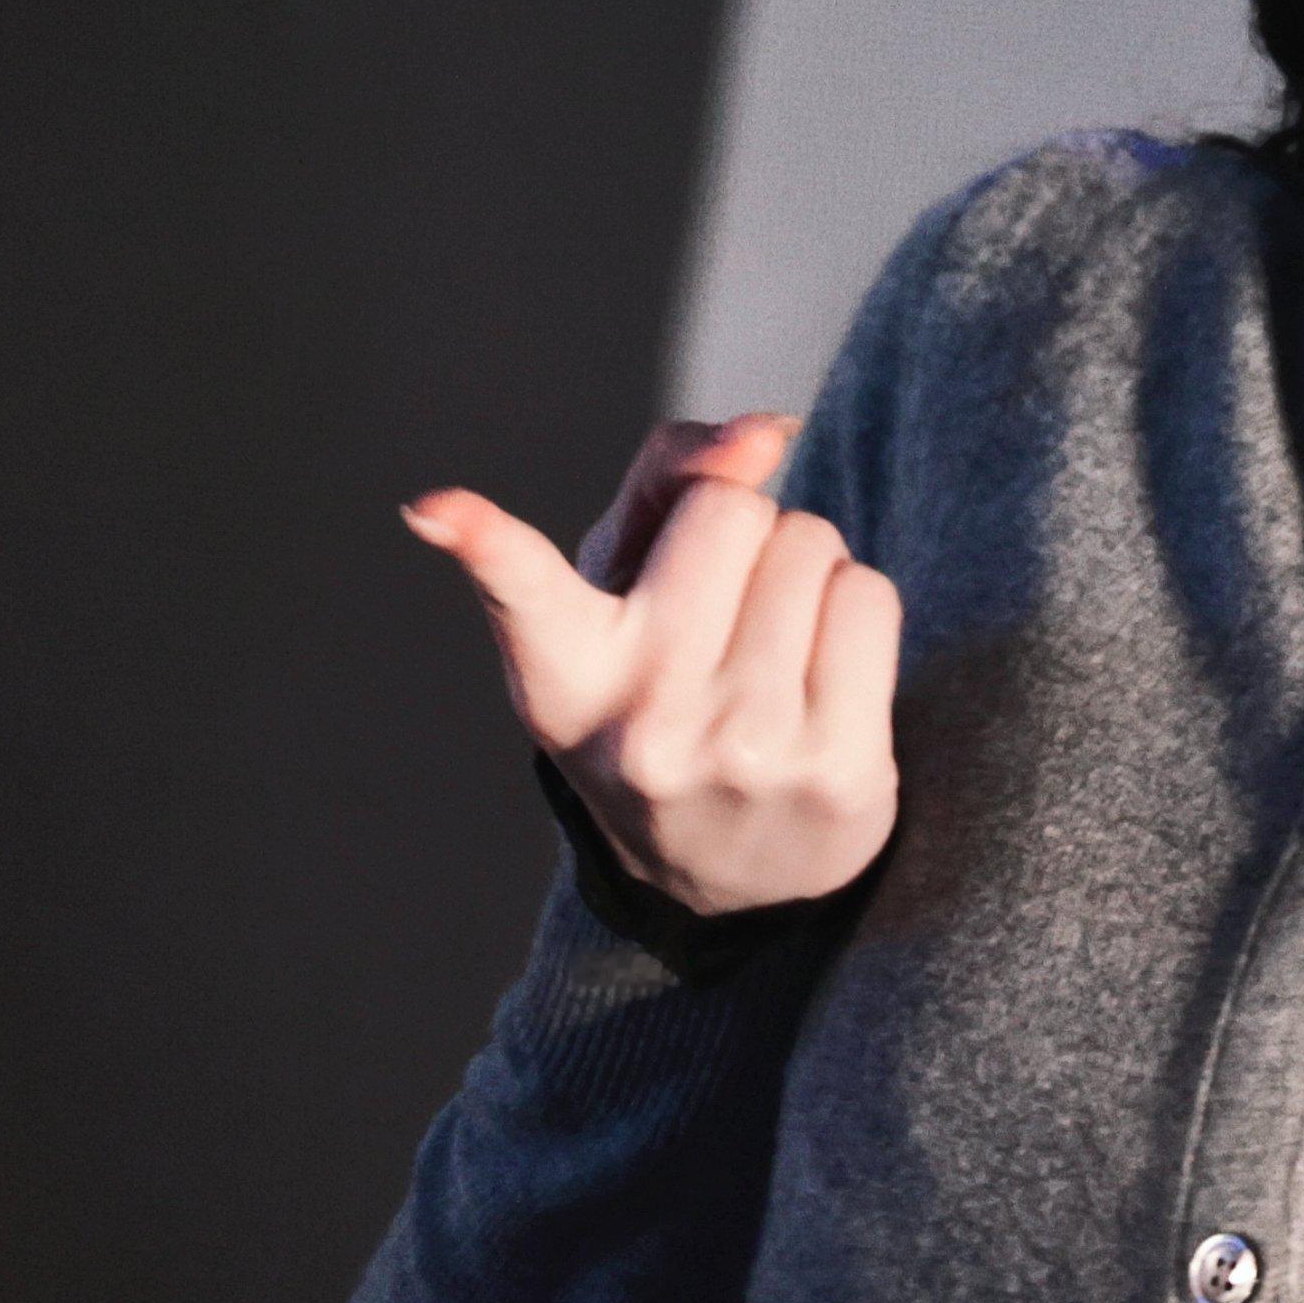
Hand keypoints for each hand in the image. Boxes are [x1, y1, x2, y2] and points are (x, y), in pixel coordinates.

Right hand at [402, 414, 901, 913]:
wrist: (739, 869)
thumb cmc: (670, 683)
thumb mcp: (631, 589)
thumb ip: (674, 481)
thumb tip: (766, 433)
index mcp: (566, 676)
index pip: (522, 593)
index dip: (481, 542)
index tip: (433, 510)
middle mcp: (645, 719)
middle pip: (735, 511)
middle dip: (745, 532)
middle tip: (725, 610)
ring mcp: (745, 750)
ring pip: (813, 545)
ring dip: (806, 570)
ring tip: (771, 645)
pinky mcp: (840, 772)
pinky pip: (870, 597)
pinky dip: (854, 609)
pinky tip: (823, 674)